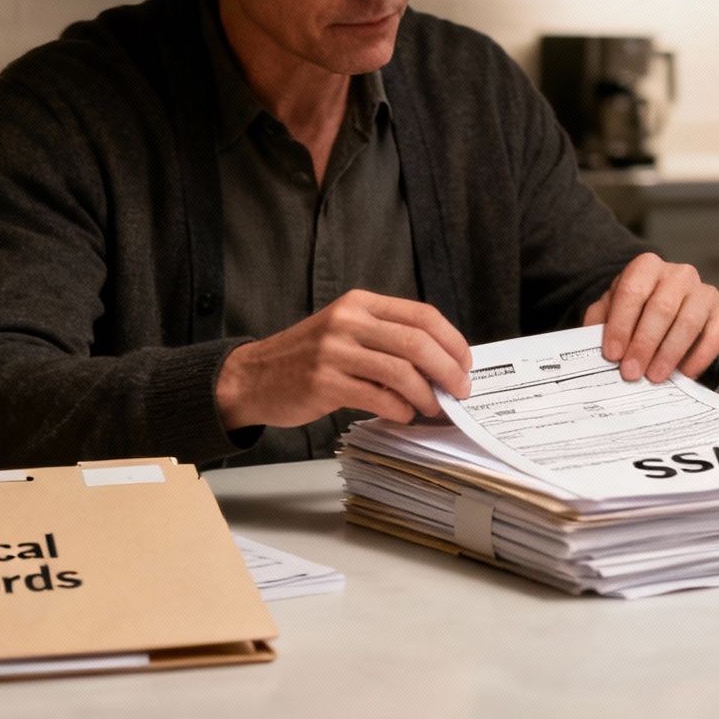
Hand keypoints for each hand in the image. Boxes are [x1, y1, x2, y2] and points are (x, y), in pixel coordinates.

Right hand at [215, 290, 472, 428]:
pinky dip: (400, 410)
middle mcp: (348, 321)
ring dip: (427, 395)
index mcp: (360, 303)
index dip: (452, 341)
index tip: (465, 363)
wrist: (253, 376)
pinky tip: (402, 414)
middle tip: (460, 390)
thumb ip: (386, 338)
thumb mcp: (345, 331)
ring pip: (402, 372)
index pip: (422, 315)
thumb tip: (440, 363)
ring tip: (431, 407)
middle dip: (449, 370)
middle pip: (418, 342)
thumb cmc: (306, 357)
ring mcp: (335, 351)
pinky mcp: (324, 383)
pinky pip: (379, 398)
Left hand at [582, 253, 718, 382]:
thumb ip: (599, 323)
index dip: (621, 325)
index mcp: (647, 267)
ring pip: (690, 320)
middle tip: (631, 372)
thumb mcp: (610, 310)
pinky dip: (702, 355)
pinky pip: (718, 332)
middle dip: (644, 343)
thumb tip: (591, 348)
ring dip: (670, 352)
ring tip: (654, 377)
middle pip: (663, 307)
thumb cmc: (634, 310)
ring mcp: (703, 292)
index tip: (612, 354)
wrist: (665, 312)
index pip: (633, 292)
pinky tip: (685, 373)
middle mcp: (679, 274)